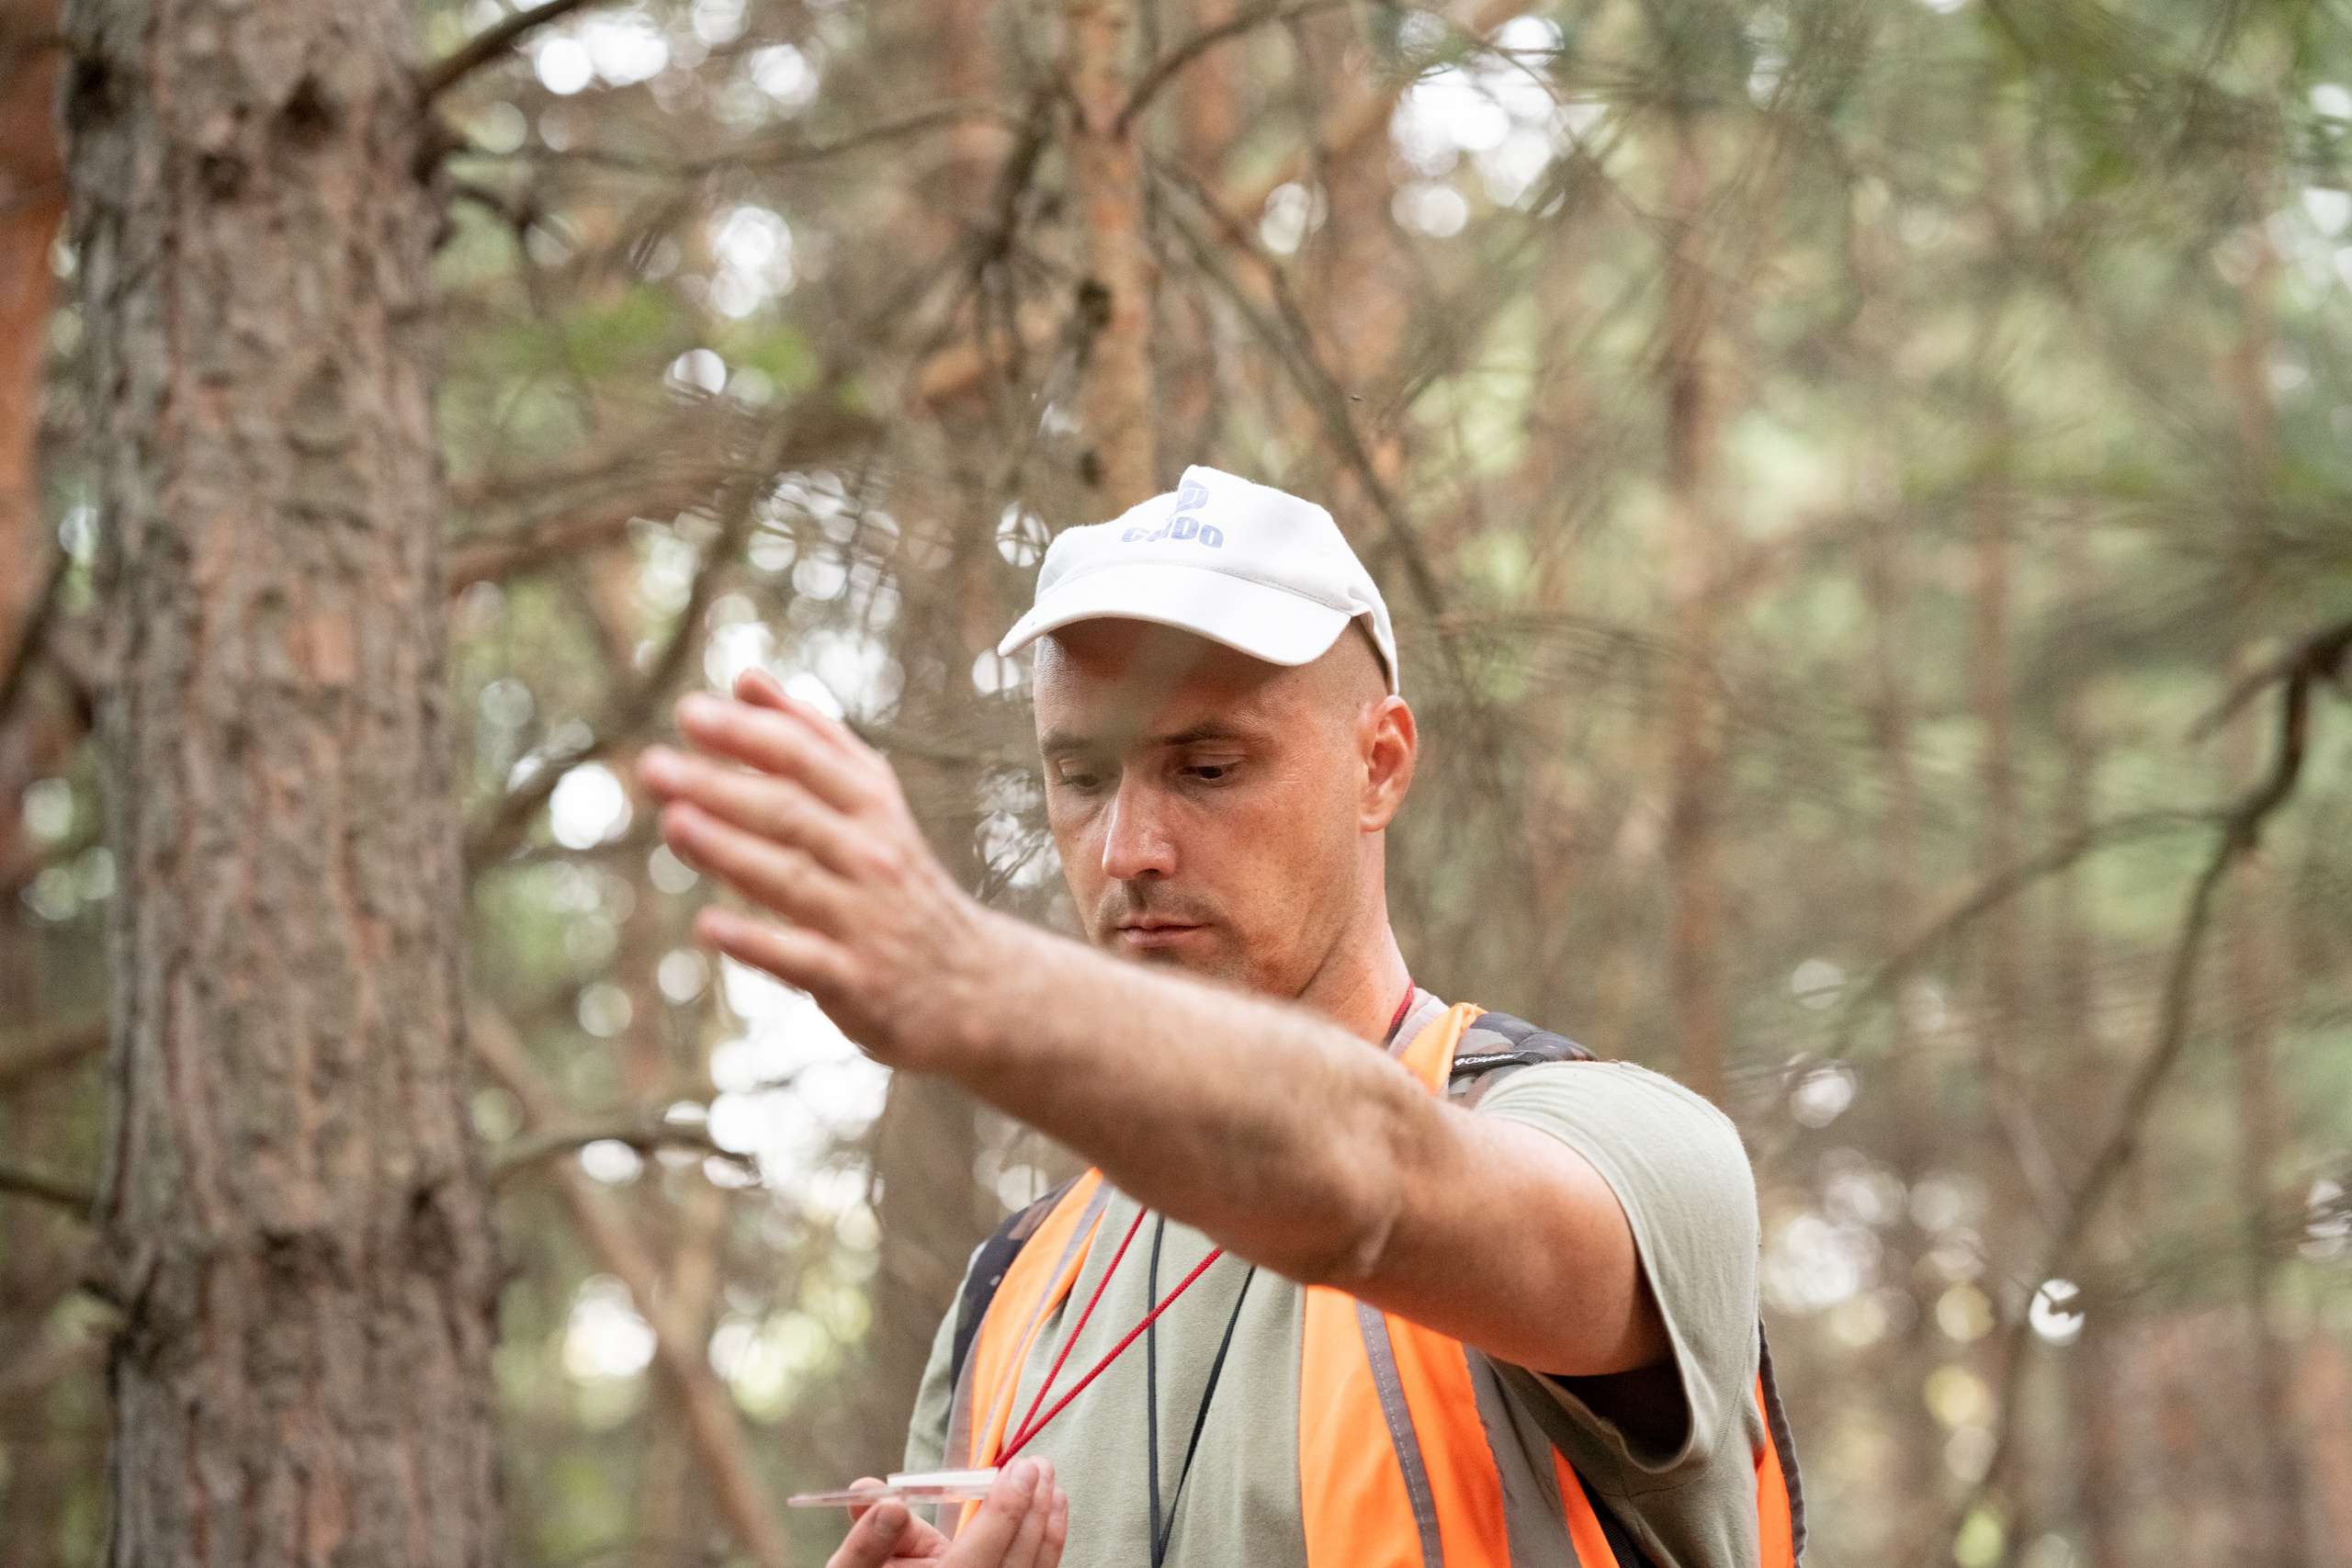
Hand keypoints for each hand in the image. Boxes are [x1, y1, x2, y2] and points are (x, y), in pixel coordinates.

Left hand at [637, 670, 996, 1068]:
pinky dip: (757, 942)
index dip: (748, 734)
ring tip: (673, 822)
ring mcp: (865, 920)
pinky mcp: (856, 982)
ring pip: (791, 878)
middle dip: (720, 788)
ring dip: (729, 850)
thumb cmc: (900, 880)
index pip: (806, 759)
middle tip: (653, 767)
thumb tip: (746, 679)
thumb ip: (812, 739)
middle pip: (790, 814)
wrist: (973, 985)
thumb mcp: (873, 802)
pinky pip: (801, 959)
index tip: (689, 713)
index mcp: (873, 806)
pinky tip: (708, 925)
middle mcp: (871, 856)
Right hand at [824, 1461, 1067, 1567]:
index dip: (1002, 1513)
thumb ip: (865, 1542)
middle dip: (1031, 1512)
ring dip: (1046, 1528)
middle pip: (1013, 1565)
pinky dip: (1046, 1546)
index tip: (1017, 1470)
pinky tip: (1053, 1511)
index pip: (977, 1559)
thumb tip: (889, 1505)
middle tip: (1038, 1466)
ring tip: (1052, 1485)